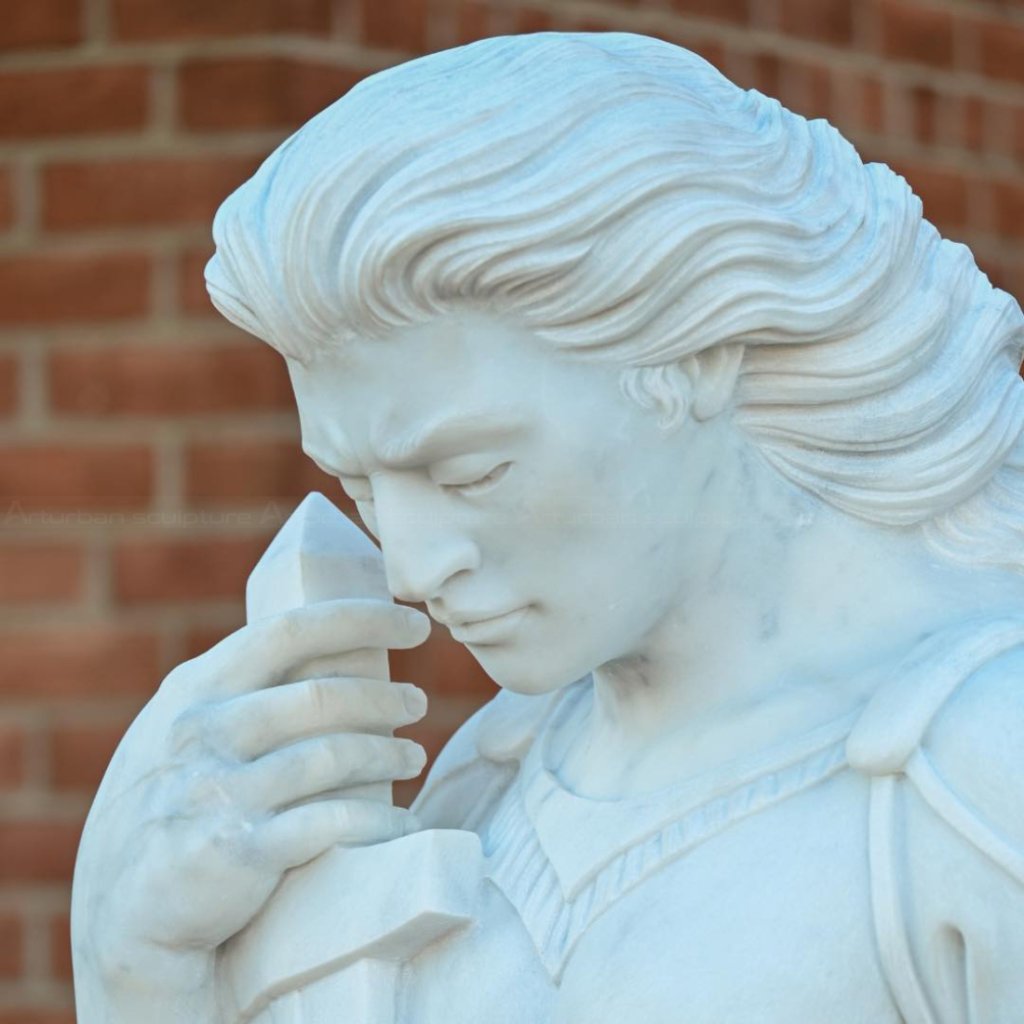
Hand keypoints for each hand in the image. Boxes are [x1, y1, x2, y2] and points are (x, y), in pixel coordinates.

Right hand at [71, 599, 430, 1015]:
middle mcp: (202, 731)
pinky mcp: (237, 849)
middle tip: (417, 703)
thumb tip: (328, 650)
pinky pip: (330, 823)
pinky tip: (401, 823)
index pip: (289, 629)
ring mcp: (217, 790)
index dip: (361, 620)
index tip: (414, 623)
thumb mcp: (180, 731)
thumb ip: (235, 693)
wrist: (127, 911)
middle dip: (385, 698)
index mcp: (195, 688)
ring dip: (388, 755)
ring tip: (414, 757)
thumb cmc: (171, 806)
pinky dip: (378, 822)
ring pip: (333, 756)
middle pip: (322, 696)